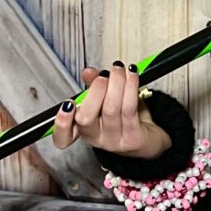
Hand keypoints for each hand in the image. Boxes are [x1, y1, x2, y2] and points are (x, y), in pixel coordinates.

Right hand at [52, 61, 171, 160]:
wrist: (148, 139)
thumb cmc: (124, 119)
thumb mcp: (106, 101)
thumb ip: (94, 85)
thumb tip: (88, 72)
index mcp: (84, 131)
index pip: (63, 137)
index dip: (61, 123)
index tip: (68, 104)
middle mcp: (96, 139)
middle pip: (86, 118)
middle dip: (95, 91)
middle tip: (104, 75)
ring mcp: (115, 141)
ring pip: (111, 109)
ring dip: (116, 83)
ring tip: (119, 69)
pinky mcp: (133, 139)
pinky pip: (129, 109)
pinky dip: (130, 87)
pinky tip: (131, 75)